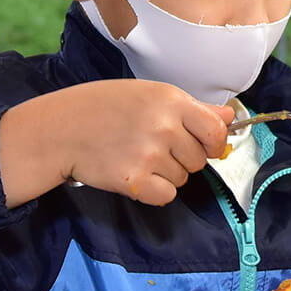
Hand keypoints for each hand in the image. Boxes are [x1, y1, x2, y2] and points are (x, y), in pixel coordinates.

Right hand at [0, 80, 233, 206]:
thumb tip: (229, 117)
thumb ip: (192, 108)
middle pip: (199, 159)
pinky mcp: (135, 181)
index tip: (202, 144)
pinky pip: (166, 195)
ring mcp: (149, 154)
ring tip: (136, 155)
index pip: (216, 130)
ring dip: (165, 173)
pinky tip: (134, 173)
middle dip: (182, 157)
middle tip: (151, 145)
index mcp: (171, 100)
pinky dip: (153, 191)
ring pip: (182, 178)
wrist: (61, 129)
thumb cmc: (104, 107)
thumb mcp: (149, 95)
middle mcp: (164, 126)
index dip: (212, 142)